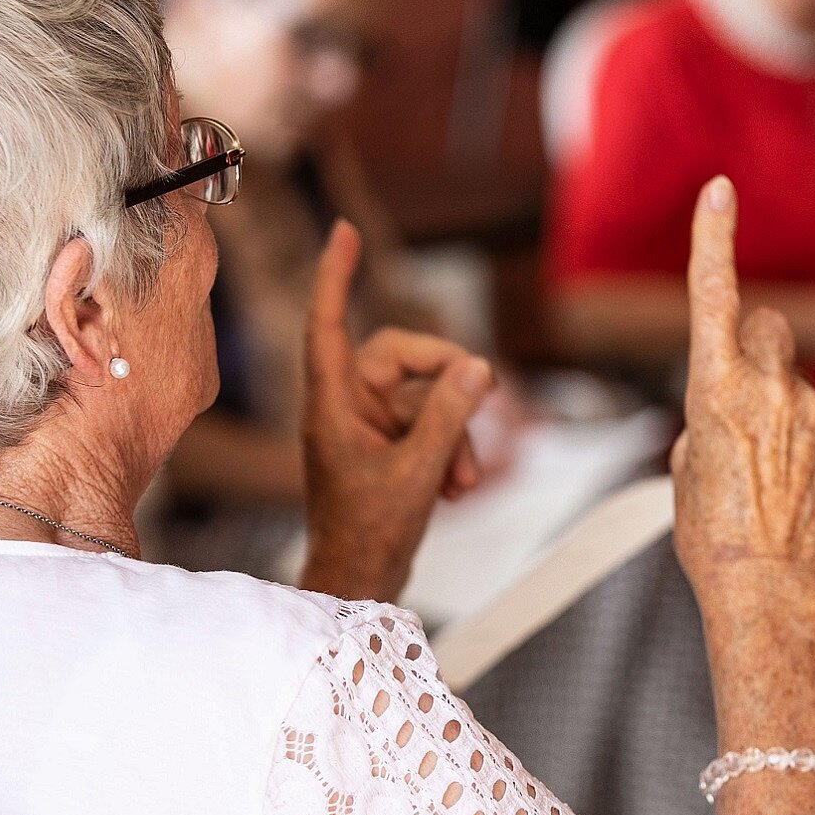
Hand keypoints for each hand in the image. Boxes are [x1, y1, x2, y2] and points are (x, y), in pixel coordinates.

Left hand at [299, 221, 494, 601]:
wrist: (362, 584)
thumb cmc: (371, 534)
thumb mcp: (418, 471)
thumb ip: (448, 416)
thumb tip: (477, 367)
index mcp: (333, 406)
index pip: (328, 324)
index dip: (335, 276)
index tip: (343, 230)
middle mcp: (347, 407)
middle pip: (402, 358)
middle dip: (445, 384)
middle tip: (485, 399)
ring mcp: (368, 427)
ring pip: (425, 398)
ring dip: (455, 435)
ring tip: (465, 481)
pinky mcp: (388, 447)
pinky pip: (430, 426)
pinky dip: (451, 451)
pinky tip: (459, 489)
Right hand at [673, 177, 814, 617]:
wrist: (768, 590)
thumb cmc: (711, 536)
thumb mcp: (683, 469)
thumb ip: (705, 416)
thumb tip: (728, 406)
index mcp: (713, 389)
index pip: (713, 295)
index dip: (714, 238)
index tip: (719, 190)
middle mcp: (769, 387)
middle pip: (767, 325)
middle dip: (754, 345)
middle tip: (741, 398)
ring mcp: (814, 407)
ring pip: (793, 376)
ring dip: (780, 402)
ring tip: (767, 468)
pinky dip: (807, 433)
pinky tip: (795, 479)